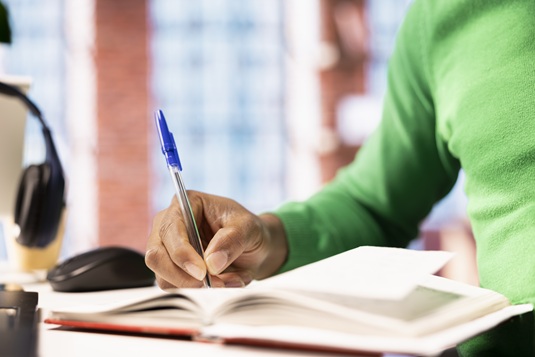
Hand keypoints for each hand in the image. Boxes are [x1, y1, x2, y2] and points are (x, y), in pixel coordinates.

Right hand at [145, 191, 287, 288]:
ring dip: (195, 286)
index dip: (182, 253)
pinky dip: (198, 291)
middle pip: (156, 255)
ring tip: (227, 280)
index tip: (202, 272)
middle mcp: (169, 224)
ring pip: (163, 276)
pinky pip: (175, 287)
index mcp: (186, 203)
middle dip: (184, 276)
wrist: (254, 247)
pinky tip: (222, 282)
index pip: (170, 229)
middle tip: (213, 283)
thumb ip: (232, 240)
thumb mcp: (249, 228)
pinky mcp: (171, 268)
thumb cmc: (248, 230)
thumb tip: (211, 263)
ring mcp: (167, 248)